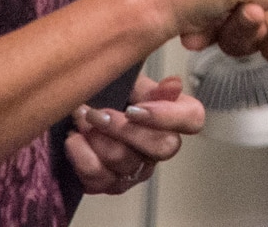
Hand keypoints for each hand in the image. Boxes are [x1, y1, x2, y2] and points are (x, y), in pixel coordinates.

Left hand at [65, 73, 202, 194]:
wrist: (80, 113)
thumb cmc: (109, 95)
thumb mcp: (130, 82)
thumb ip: (151, 87)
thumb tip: (174, 85)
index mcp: (172, 116)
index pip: (193, 119)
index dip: (167, 116)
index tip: (134, 108)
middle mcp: (161, 146)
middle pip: (161, 146)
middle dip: (122, 128)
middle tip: (95, 113)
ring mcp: (138, 169)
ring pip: (124, 161)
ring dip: (95, 137)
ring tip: (80, 120)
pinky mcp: (113, 184)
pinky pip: (99, 178)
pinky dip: (81, 156)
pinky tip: (74, 140)